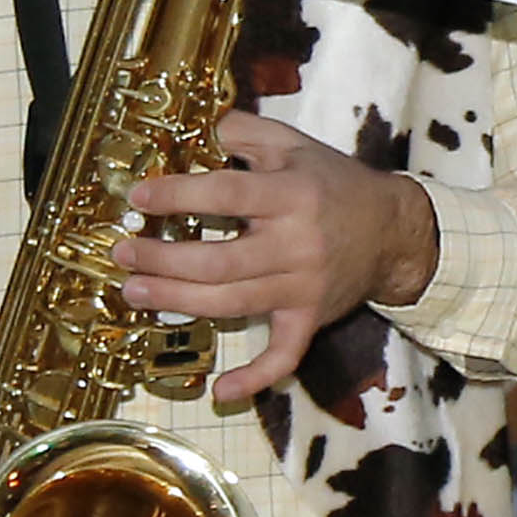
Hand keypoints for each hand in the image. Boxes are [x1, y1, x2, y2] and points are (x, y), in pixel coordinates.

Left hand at [122, 109, 435, 407]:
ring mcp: (304, 288)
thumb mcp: (294, 145)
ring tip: (135, 293)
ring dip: (178, 302)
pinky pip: (284, 355)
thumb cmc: (334, 184)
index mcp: (291, 195)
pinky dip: (256, 377)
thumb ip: (244, 132)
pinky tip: (221, 391)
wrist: (393, 231)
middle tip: (123, 255)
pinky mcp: (311, 319)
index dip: (178, 196)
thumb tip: (195, 125)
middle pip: (218, 261)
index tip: (140, 198)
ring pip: (233, 303)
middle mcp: (297, 244)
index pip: (225, 194)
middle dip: (162, 260)